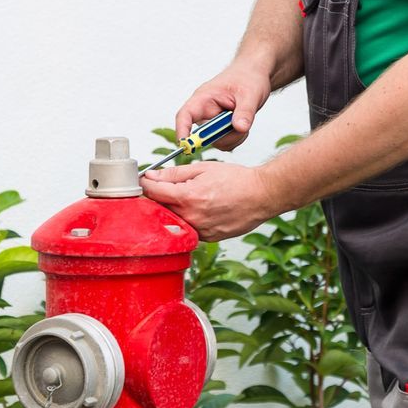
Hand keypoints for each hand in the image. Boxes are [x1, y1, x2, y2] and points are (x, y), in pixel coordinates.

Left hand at [139, 162, 278, 243]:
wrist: (261, 195)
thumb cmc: (236, 179)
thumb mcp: (203, 168)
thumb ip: (174, 173)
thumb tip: (152, 176)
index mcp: (188, 197)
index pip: (152, 192)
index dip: (146, 183)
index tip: (146, 179)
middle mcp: (192, 217)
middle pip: (159, 209)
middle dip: (158, 197)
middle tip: (165, 187)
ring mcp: (200, 230)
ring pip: (173, 222)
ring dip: (172, 210)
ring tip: (187, 198)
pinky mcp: (208, 238)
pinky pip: (189, 229)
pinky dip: (188, 220)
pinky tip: (199, 209)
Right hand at [173, 60, 272, 151]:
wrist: (254, 75)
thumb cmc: (248, 77)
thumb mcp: (250, 94)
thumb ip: (245, 112)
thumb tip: (240, 128)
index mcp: (204, 98)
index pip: (185, 115)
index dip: (182, 131)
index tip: (185, 144)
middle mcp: (205, 110)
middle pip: (202, 134)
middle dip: (221, 136)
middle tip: (239, 127)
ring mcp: (213, 120)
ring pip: (215, 141)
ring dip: (232, 137)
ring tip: (245, 121)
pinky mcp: (221, 127)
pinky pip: (225, 142)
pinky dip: (236, 138)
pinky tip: (244, 125)